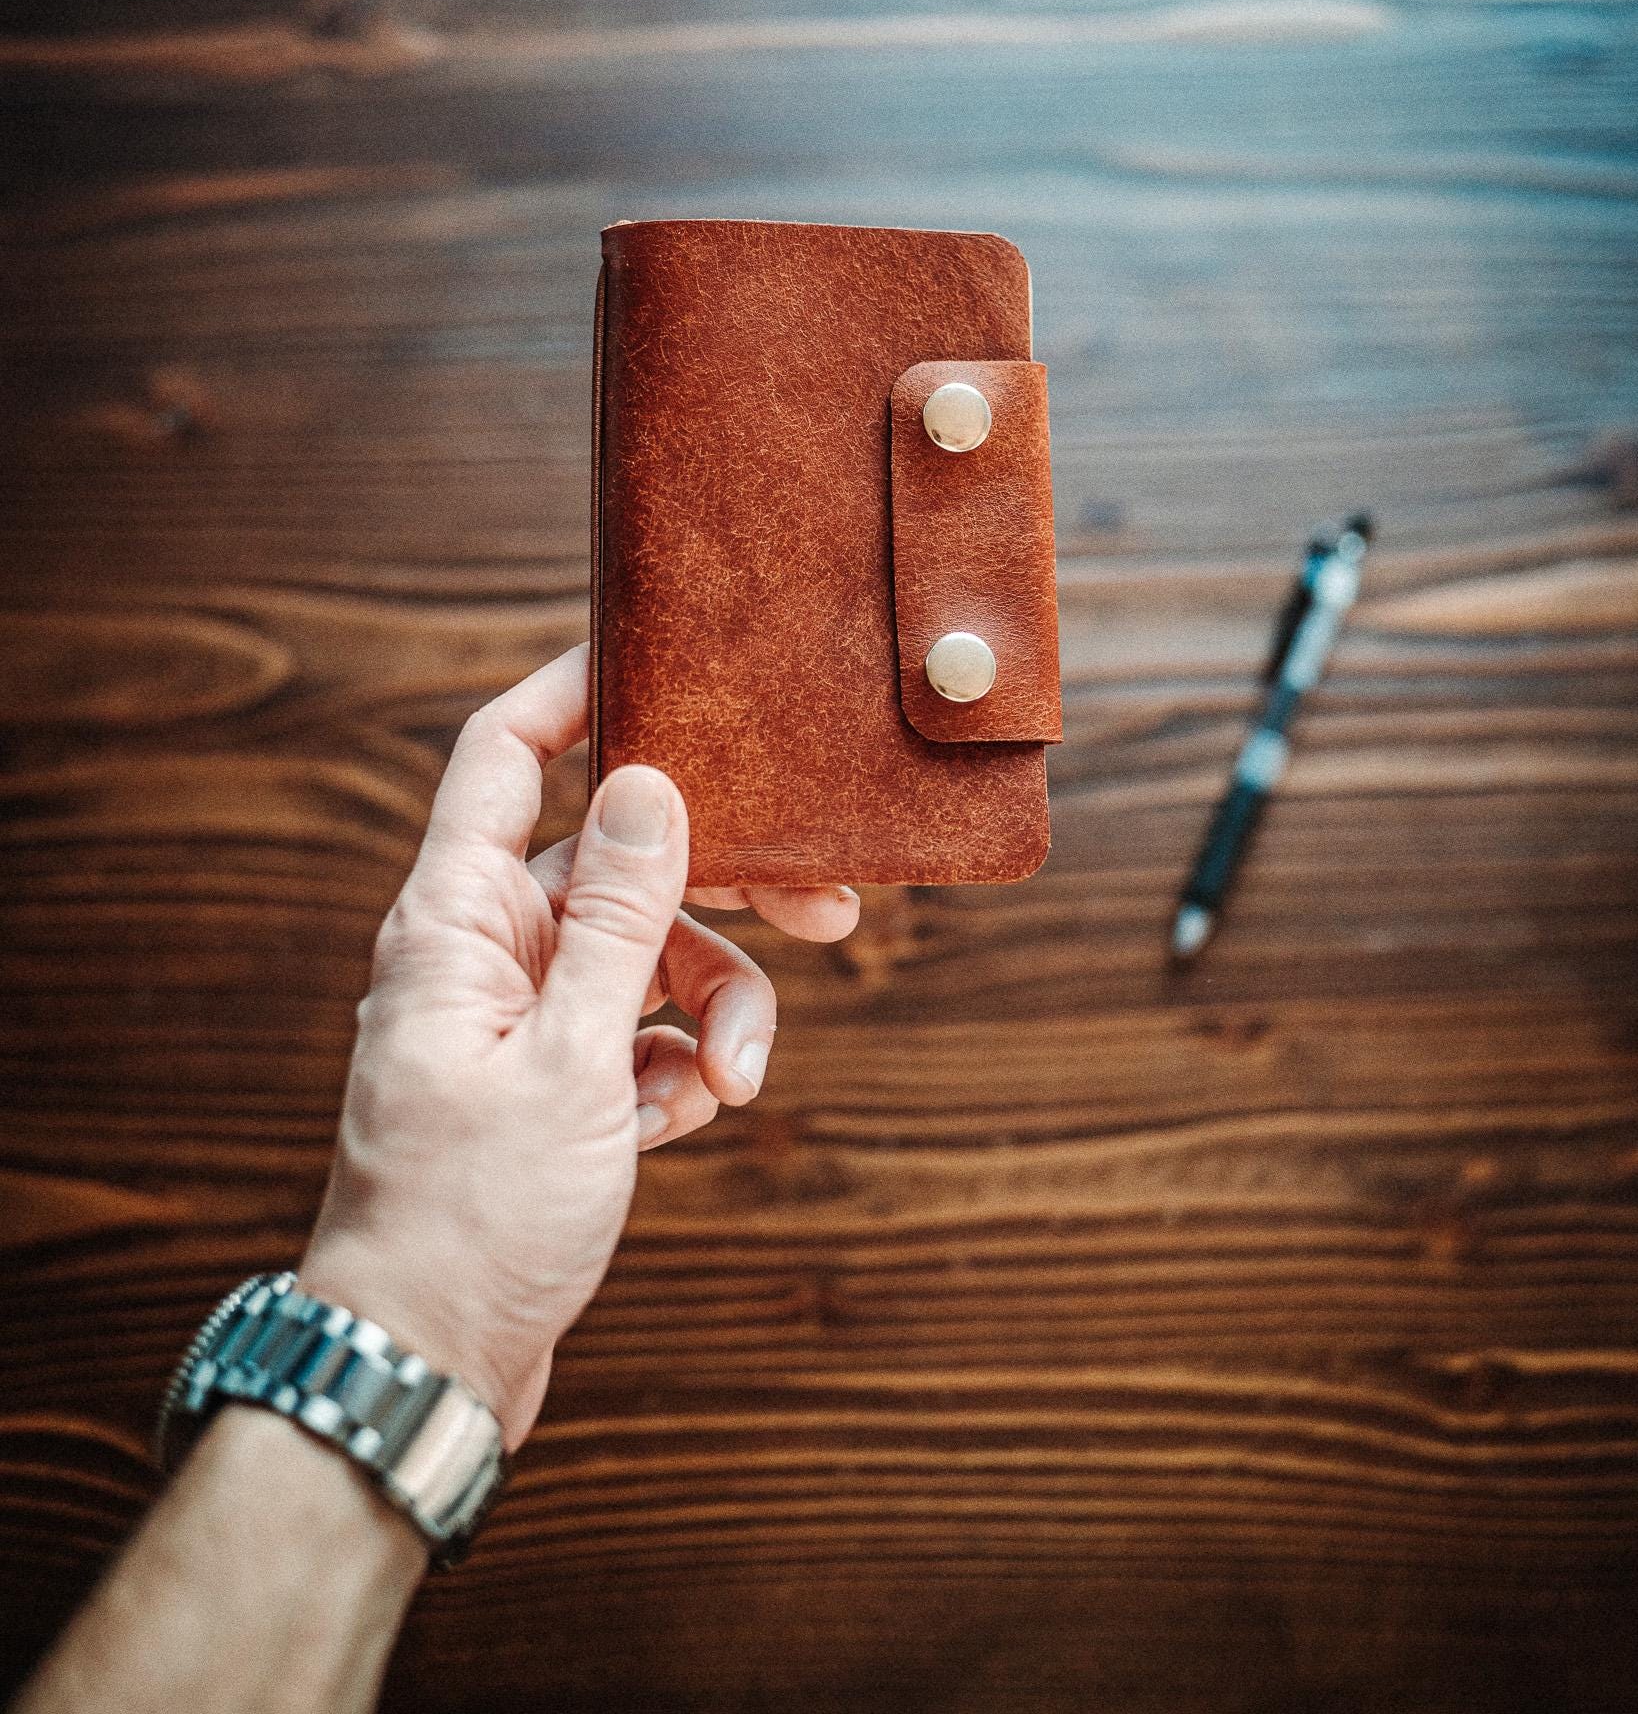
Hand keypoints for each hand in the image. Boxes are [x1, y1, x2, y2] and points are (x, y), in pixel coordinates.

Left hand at [298, 644, 858, 1447]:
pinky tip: (677, 1124)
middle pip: (620, 861)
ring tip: (737, 1082)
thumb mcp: (572, 1058)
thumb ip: (621, 919)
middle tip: (826, 902)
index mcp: (459, 919)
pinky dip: (680, 1067)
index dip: (574, 690)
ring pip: (648, 958)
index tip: (664, 656)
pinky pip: (642, 1032)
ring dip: (716, 1009)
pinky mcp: (554, 1079)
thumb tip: (652, 782)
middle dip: (720, 886)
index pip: (506, 756)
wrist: (429, 1362)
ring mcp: (521, 1017)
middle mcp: (487, 950)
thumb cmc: (472, 1217)